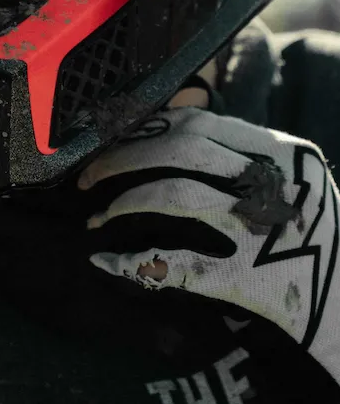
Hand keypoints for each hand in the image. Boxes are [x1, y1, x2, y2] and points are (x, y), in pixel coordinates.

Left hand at [79, 107, 339, 403]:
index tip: (113, 146)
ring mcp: (265, 230)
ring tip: (96, 218)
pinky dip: (133, 261)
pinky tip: (105, 261)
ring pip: (174, 195)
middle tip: (87, 179)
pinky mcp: (253, 279)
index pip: (198, 124)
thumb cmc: (316, 241)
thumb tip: (170, 133)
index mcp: (285, 152)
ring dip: (122, 204)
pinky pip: (178, 263)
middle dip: (121, 160)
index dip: (144, 132)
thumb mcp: (297, 184)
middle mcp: (276, 182)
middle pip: (179, 150)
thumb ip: (247, 158)